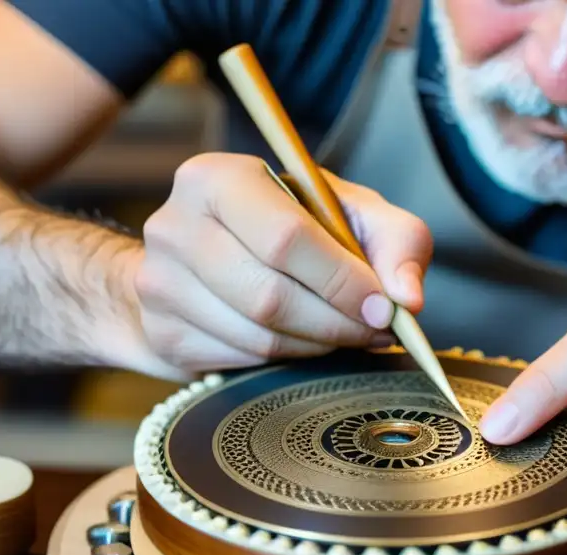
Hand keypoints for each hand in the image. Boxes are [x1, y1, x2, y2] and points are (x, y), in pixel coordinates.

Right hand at [126, 153, 430, 378]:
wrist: (205, 259)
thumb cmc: (288, 227)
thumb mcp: (350, 214)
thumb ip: (397, 241)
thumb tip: (407, 299)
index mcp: (218, 178)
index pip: (286, 239)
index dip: (342, 281)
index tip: (382, 308)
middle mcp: (175, 225)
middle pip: (270, 296)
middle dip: (335, 322)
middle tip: (373, 330)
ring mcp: (159, 283)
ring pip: (258, 337)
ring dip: (316, 345)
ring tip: (345, 334)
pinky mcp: (163, 333)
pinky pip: (240, 362)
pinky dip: (285, 360)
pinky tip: (303, 342)